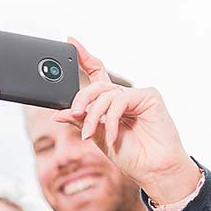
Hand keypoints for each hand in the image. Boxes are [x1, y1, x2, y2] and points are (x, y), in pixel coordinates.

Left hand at [52, 39, 199, 204]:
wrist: (153, 169)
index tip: (71, 41)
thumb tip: (57, 114)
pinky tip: (111, 135)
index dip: (84, 57)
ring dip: (94, 115)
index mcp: (111, 104)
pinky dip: (111, 119)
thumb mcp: (97, 137)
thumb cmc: (131, 155)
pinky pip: (120, 100)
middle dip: (81, 100)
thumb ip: (80, 121)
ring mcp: (137, 95)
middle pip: (96, 85)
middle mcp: (123, 97)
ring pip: (105, 94)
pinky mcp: (149, 96)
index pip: (96, 74)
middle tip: (73, 115)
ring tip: (90, 134)